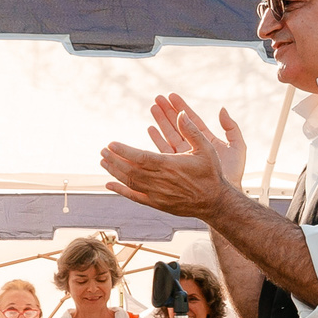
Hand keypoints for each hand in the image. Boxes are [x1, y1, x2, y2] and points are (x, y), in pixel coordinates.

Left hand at [100, 93, 247, 218]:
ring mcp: (157, 194)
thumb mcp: (206, 148)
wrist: (215, 202)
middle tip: (102, 150)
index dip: (123, 151)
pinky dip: (121, 190)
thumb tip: (181, 113)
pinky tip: (109, 184)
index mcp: (170, 166)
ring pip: (130, 182)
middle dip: (114, 160)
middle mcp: (160, 181)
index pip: (140, 158)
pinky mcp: (157, 204)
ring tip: (103, 162)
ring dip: (115, 172)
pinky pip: (135, 197)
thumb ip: (192, 131)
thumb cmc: (211, 174)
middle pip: (131, 170)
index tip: (111, 144)